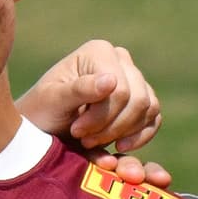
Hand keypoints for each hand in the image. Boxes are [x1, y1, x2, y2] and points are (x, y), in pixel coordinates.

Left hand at [20, 39, 166, 165]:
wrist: (43, 125)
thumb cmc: (42, 110)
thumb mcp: (54, 101)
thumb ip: (80, 90)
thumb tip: (112, 80)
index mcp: (100, 51)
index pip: (121, 90)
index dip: (102, 117)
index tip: (77, 131)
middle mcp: (120, 59)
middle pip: (138, 100)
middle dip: (113, 127)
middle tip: (85, 140)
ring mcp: (134, 78)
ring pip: (149, 109)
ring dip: (123, 133)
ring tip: (93, 141)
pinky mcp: (141, 99)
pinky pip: (154, 118)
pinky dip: (140, 136)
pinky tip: (118, 147)